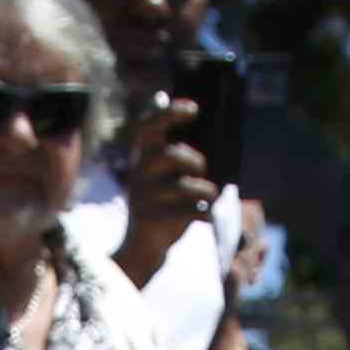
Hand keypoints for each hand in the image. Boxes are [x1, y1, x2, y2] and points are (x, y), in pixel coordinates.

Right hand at [116, 98, 214, 279]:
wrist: (140, 252)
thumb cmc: (161, 209)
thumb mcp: (163, 175)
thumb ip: (169, 146)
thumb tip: (161, 96)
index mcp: (143, 159)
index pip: (149, 127)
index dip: (169, 114)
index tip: (194, 109)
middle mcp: (139, 175)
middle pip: (171, 155)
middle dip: (195, 162)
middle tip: (200, 173)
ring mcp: (143, 198)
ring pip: (185, 187)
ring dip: (207, 191)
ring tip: (210, 198)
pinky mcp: (151, 220)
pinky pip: (190, 211)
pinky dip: (204, 214)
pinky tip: (203, 217)